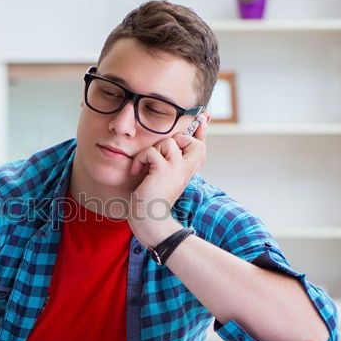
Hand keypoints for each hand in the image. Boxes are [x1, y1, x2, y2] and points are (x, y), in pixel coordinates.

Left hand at [128, 114, 208, 246]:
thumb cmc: (151, 203)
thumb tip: (167, 149)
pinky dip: (140, 159)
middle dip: (172, 140)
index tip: (203, 118)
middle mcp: (186, 169)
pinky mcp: (164, 170)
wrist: (150, 222)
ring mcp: (177, 168)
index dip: (201, 131)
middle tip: (156, 156)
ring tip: (144, 167)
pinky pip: (151, 152)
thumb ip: (166, 165)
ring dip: (150, 152)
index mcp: (187, 171)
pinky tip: (137, 171)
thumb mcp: (162, 180)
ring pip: (168, 142)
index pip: (200, 146)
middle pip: (190, 139)